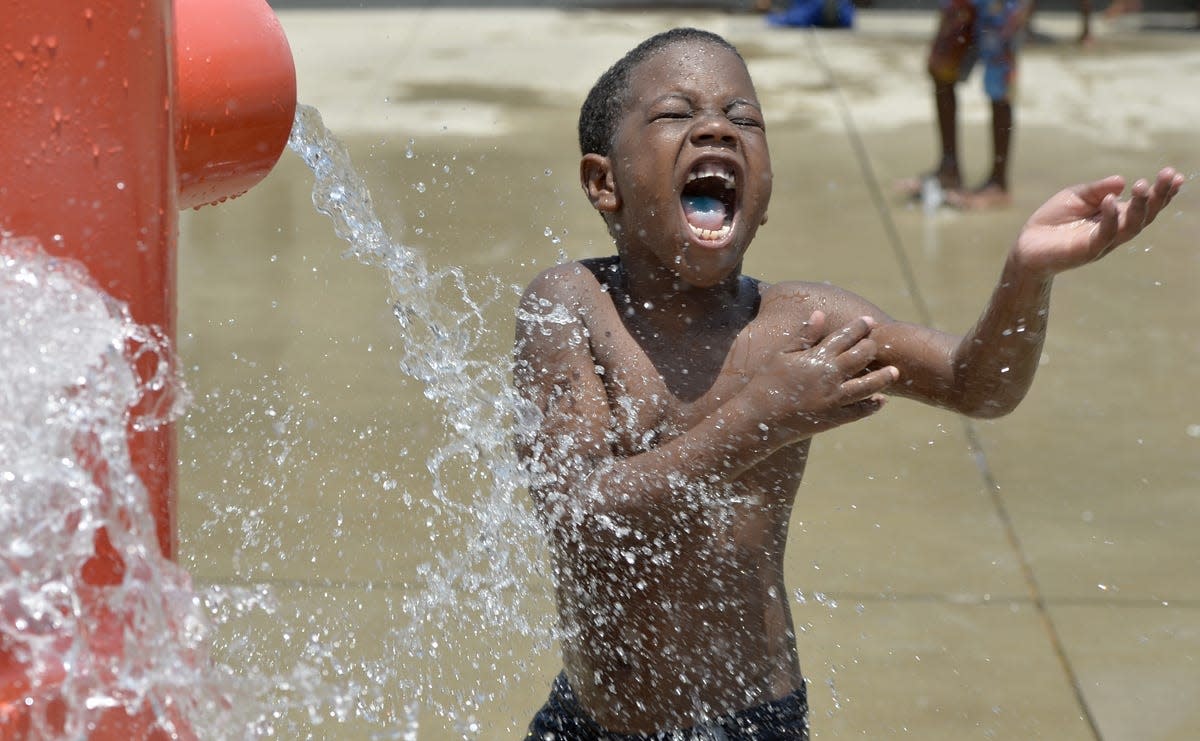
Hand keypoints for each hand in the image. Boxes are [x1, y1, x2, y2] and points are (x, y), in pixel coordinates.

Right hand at [743, 312, 898, 442]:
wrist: (759, 419)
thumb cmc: (766, 383)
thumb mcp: (783, 354)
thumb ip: (804, 335)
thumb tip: (820, 313)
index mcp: (817, 357)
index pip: (845, 336)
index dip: (859, 327)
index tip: (869, 322)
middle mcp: (830, 376)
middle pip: (861, 357)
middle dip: (872, 348)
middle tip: (879, 344)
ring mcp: (834, 398)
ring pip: (868, 385)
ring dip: (883, 377)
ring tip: (895, 371)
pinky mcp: (834, 418)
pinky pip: (859, 411)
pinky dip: (872, 405)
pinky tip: (881, 400)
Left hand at [1014, 167, 1183, 276]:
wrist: (1027, 246)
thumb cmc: (1054, 220)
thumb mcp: (1077, 196)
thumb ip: (1098, 189)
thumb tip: (1122, 181)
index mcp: (1116, 215)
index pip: (1145, 204)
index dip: (1161, 192)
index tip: (1176, 175)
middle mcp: (1115, 230)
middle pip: (1145, 215)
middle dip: (1159, 196)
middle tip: (1168, 176)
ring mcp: (1103, 242)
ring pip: (1130, 226)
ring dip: (1140, 206)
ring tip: (1142, 185)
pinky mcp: (1087, 251)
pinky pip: (1104, 235)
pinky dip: (1110, 217)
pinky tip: (1111, 200)